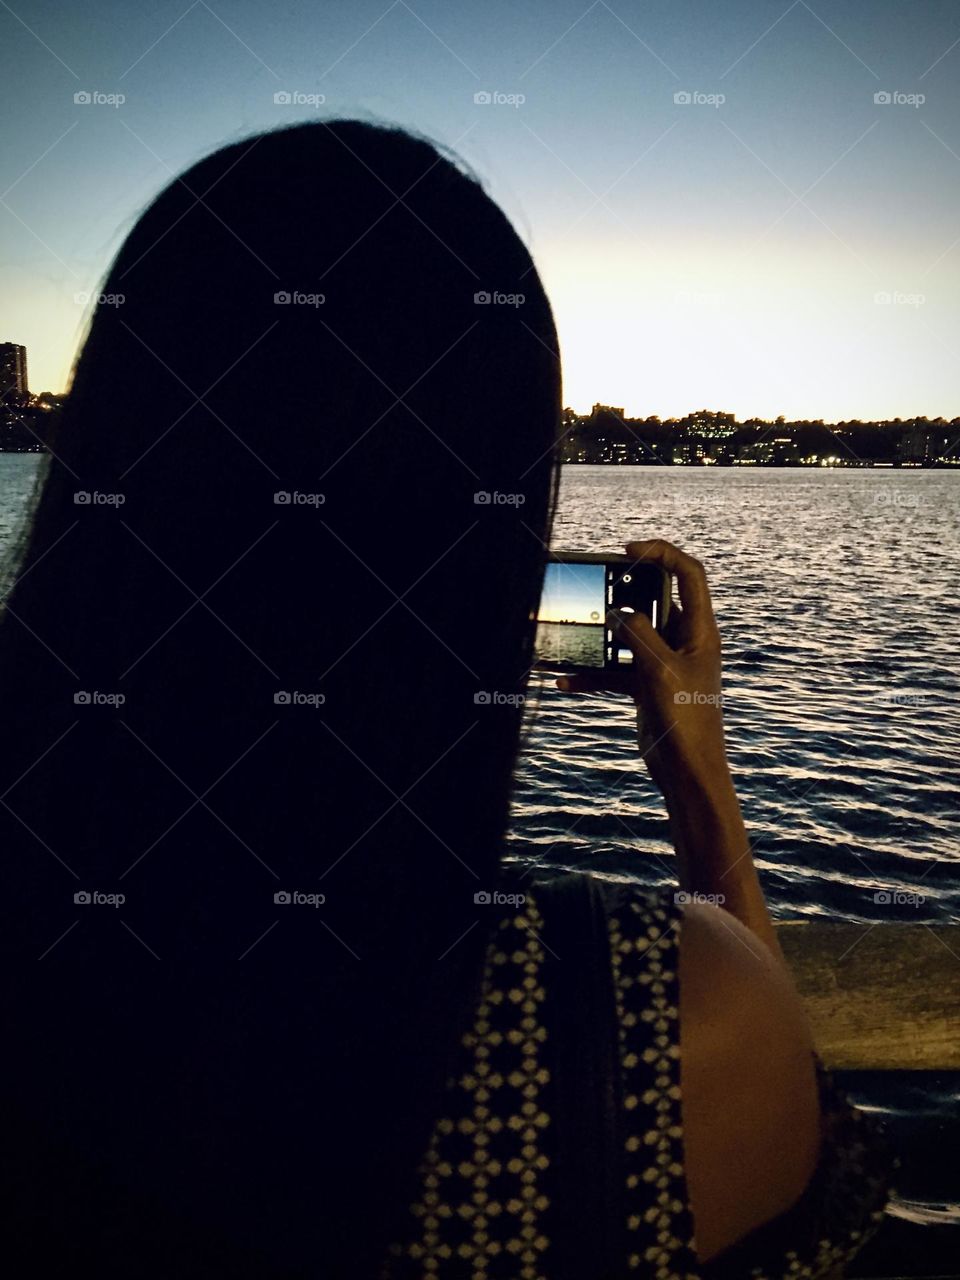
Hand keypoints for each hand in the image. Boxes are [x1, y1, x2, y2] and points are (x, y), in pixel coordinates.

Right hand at [556, 539, 730, 797]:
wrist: (687, 770)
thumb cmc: (687, 720)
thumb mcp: (660, 670)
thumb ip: (638, 635)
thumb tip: (618, 614)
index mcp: (699, 630)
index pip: (688, 575)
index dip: (662, 553)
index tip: (629, 549)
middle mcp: (684, 641)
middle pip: (654, 600)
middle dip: (624, 592)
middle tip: (596, 586)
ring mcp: (664, 662)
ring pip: (629, 636)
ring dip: (601, 637)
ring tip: (574, 631)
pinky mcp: (646, 685)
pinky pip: (615, 669)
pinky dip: (592, 674)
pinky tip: (565, 682)